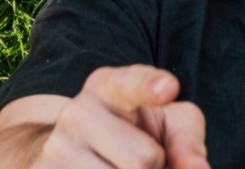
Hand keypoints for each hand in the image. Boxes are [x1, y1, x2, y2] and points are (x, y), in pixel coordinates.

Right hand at [38, 68, 207, 168]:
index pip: (131, 84)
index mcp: (109, 87)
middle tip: (144, 161)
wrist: (73, 150)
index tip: (169, 88)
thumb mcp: (166, 124)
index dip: (149, 86)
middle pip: (144, 159)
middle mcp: (77, 112)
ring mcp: (57, 149)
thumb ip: (187, 140)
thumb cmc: (135, 133)